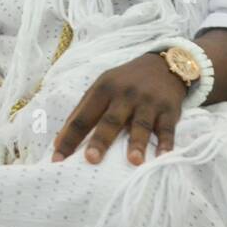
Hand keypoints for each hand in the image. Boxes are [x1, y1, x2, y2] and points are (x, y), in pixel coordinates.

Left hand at [51, 52, 186, 165]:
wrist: (163, 65)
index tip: (57, 159)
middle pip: (111, 120)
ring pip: (141, 124)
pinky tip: (162, 157)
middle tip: (91, 159)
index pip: (82, 116)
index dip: (69, 138)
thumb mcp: (102, 87)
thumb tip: (59, 141)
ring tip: (134, 161)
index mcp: (103, 89)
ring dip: (137, 143)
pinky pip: (167, 129)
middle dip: (101, 139)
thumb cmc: (125, 82)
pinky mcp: (169, 110)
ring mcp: (148, 102)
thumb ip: (83, 111)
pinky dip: (166, 143)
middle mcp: (125, 94)